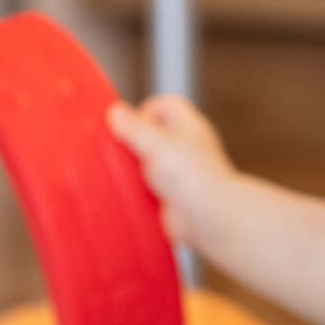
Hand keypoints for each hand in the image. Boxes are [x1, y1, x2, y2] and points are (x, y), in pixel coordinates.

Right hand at [106, 96, 235, 251]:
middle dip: (133, 141)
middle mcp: (186, 147)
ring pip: (148, 162)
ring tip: (125, 174)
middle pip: (153, 134)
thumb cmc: (191, 176)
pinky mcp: (172, 196)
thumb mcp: (156, 143)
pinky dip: (138, 189)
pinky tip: (131, 193)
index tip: (128, 128)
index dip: (144, 112)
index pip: (165, 106)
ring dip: (133, 167)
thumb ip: (134, 127)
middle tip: (122, 152)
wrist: (208, 218)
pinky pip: (149, 187)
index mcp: (188, 127)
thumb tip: (115, 111)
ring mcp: (180, 173)